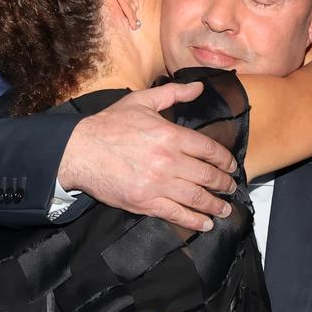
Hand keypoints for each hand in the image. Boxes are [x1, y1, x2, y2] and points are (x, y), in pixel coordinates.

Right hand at [58, 82, 236, 232]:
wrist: (80, 151)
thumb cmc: (109, 126)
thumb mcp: (141, 101)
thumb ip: (173, 94)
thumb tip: (199, 88)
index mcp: (170, 135)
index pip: (209, 150)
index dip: (224, 160)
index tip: (231, 167)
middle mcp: (169, 161)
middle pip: (207, 176)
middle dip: (224, 184)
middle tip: (230, 188)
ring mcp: (158, 184)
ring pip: (196, 197)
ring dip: (215, 205)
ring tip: (224, 209)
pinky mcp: (145, 202)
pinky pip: (176, 214)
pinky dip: (194, 220)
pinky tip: (205, 223)